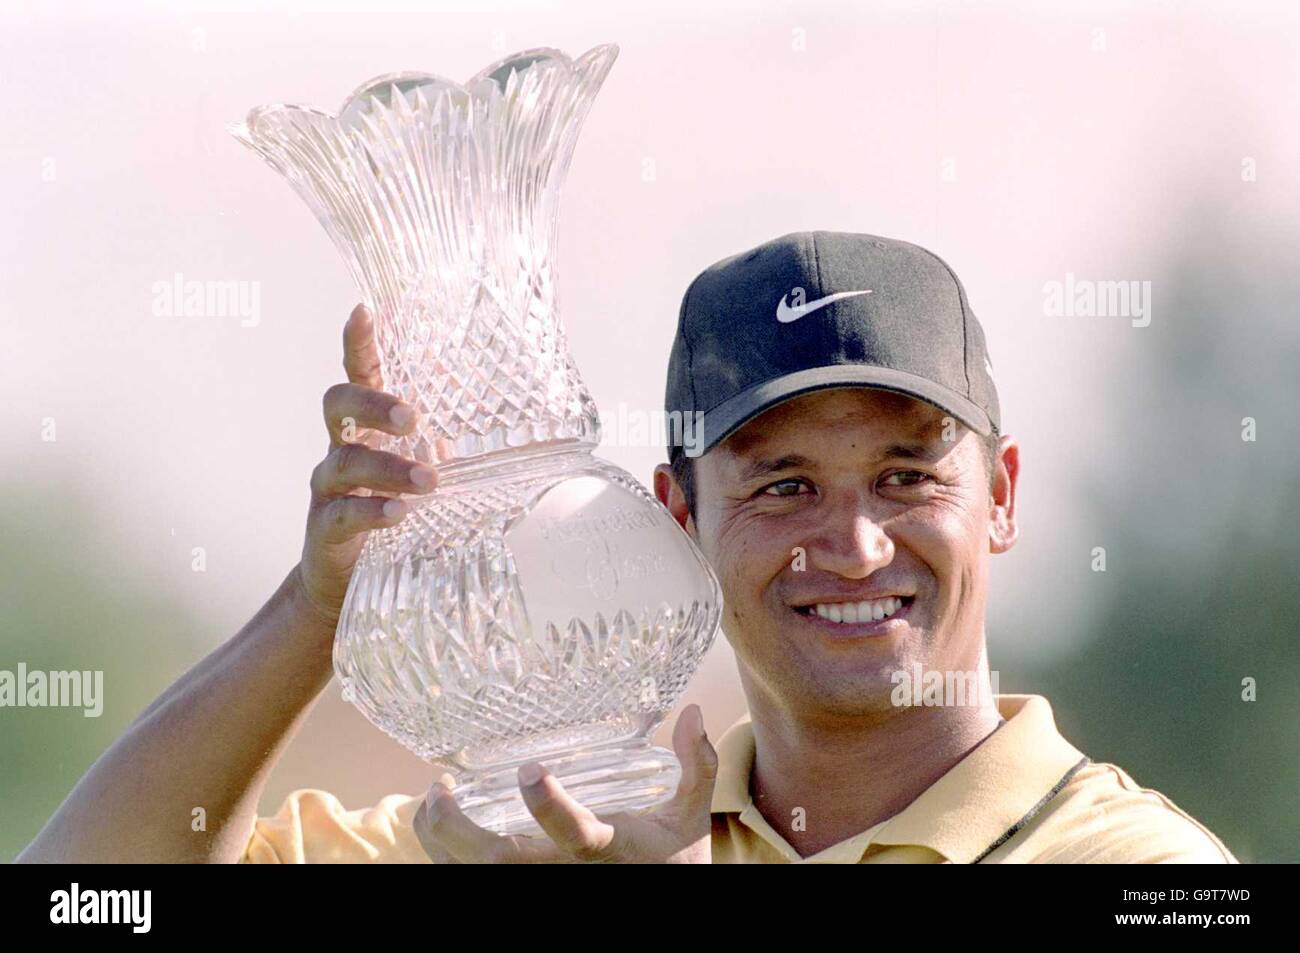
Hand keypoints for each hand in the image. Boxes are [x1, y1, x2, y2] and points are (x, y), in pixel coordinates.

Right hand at [293, 303, 434, 623]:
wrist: (354, 579)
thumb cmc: (401, 508)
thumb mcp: (432, 465)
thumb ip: (458, 436)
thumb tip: (525, 406)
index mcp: (370, 424)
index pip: (360, 372)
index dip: (359, 342)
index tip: (365, 311)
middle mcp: (341, 446)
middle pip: (339, 404)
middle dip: (374, 404)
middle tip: (413, 417)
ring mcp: (329, 488)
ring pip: (345, 461)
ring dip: (389, 467)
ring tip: (429, 480)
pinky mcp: (325, 530)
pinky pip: (342, 514)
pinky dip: (372, 511)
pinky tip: (399, 514)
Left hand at [414, 705, 717, 863]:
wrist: (671, 900)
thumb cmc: (672, 857)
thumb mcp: (690, 815)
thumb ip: (697, 765)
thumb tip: (694, 710)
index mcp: (608, 851)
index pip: (575, 835)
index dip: (548, 807)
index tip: (528, 769)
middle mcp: (567, 874)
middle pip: (501, 863)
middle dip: (459, 830)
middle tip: (442, 788)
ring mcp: (544, 886)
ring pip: (476, 877)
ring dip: (442, 842)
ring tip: (431, 801)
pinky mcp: (530, 890)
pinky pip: (474, 882)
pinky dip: (446, 856)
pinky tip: (437, 825)